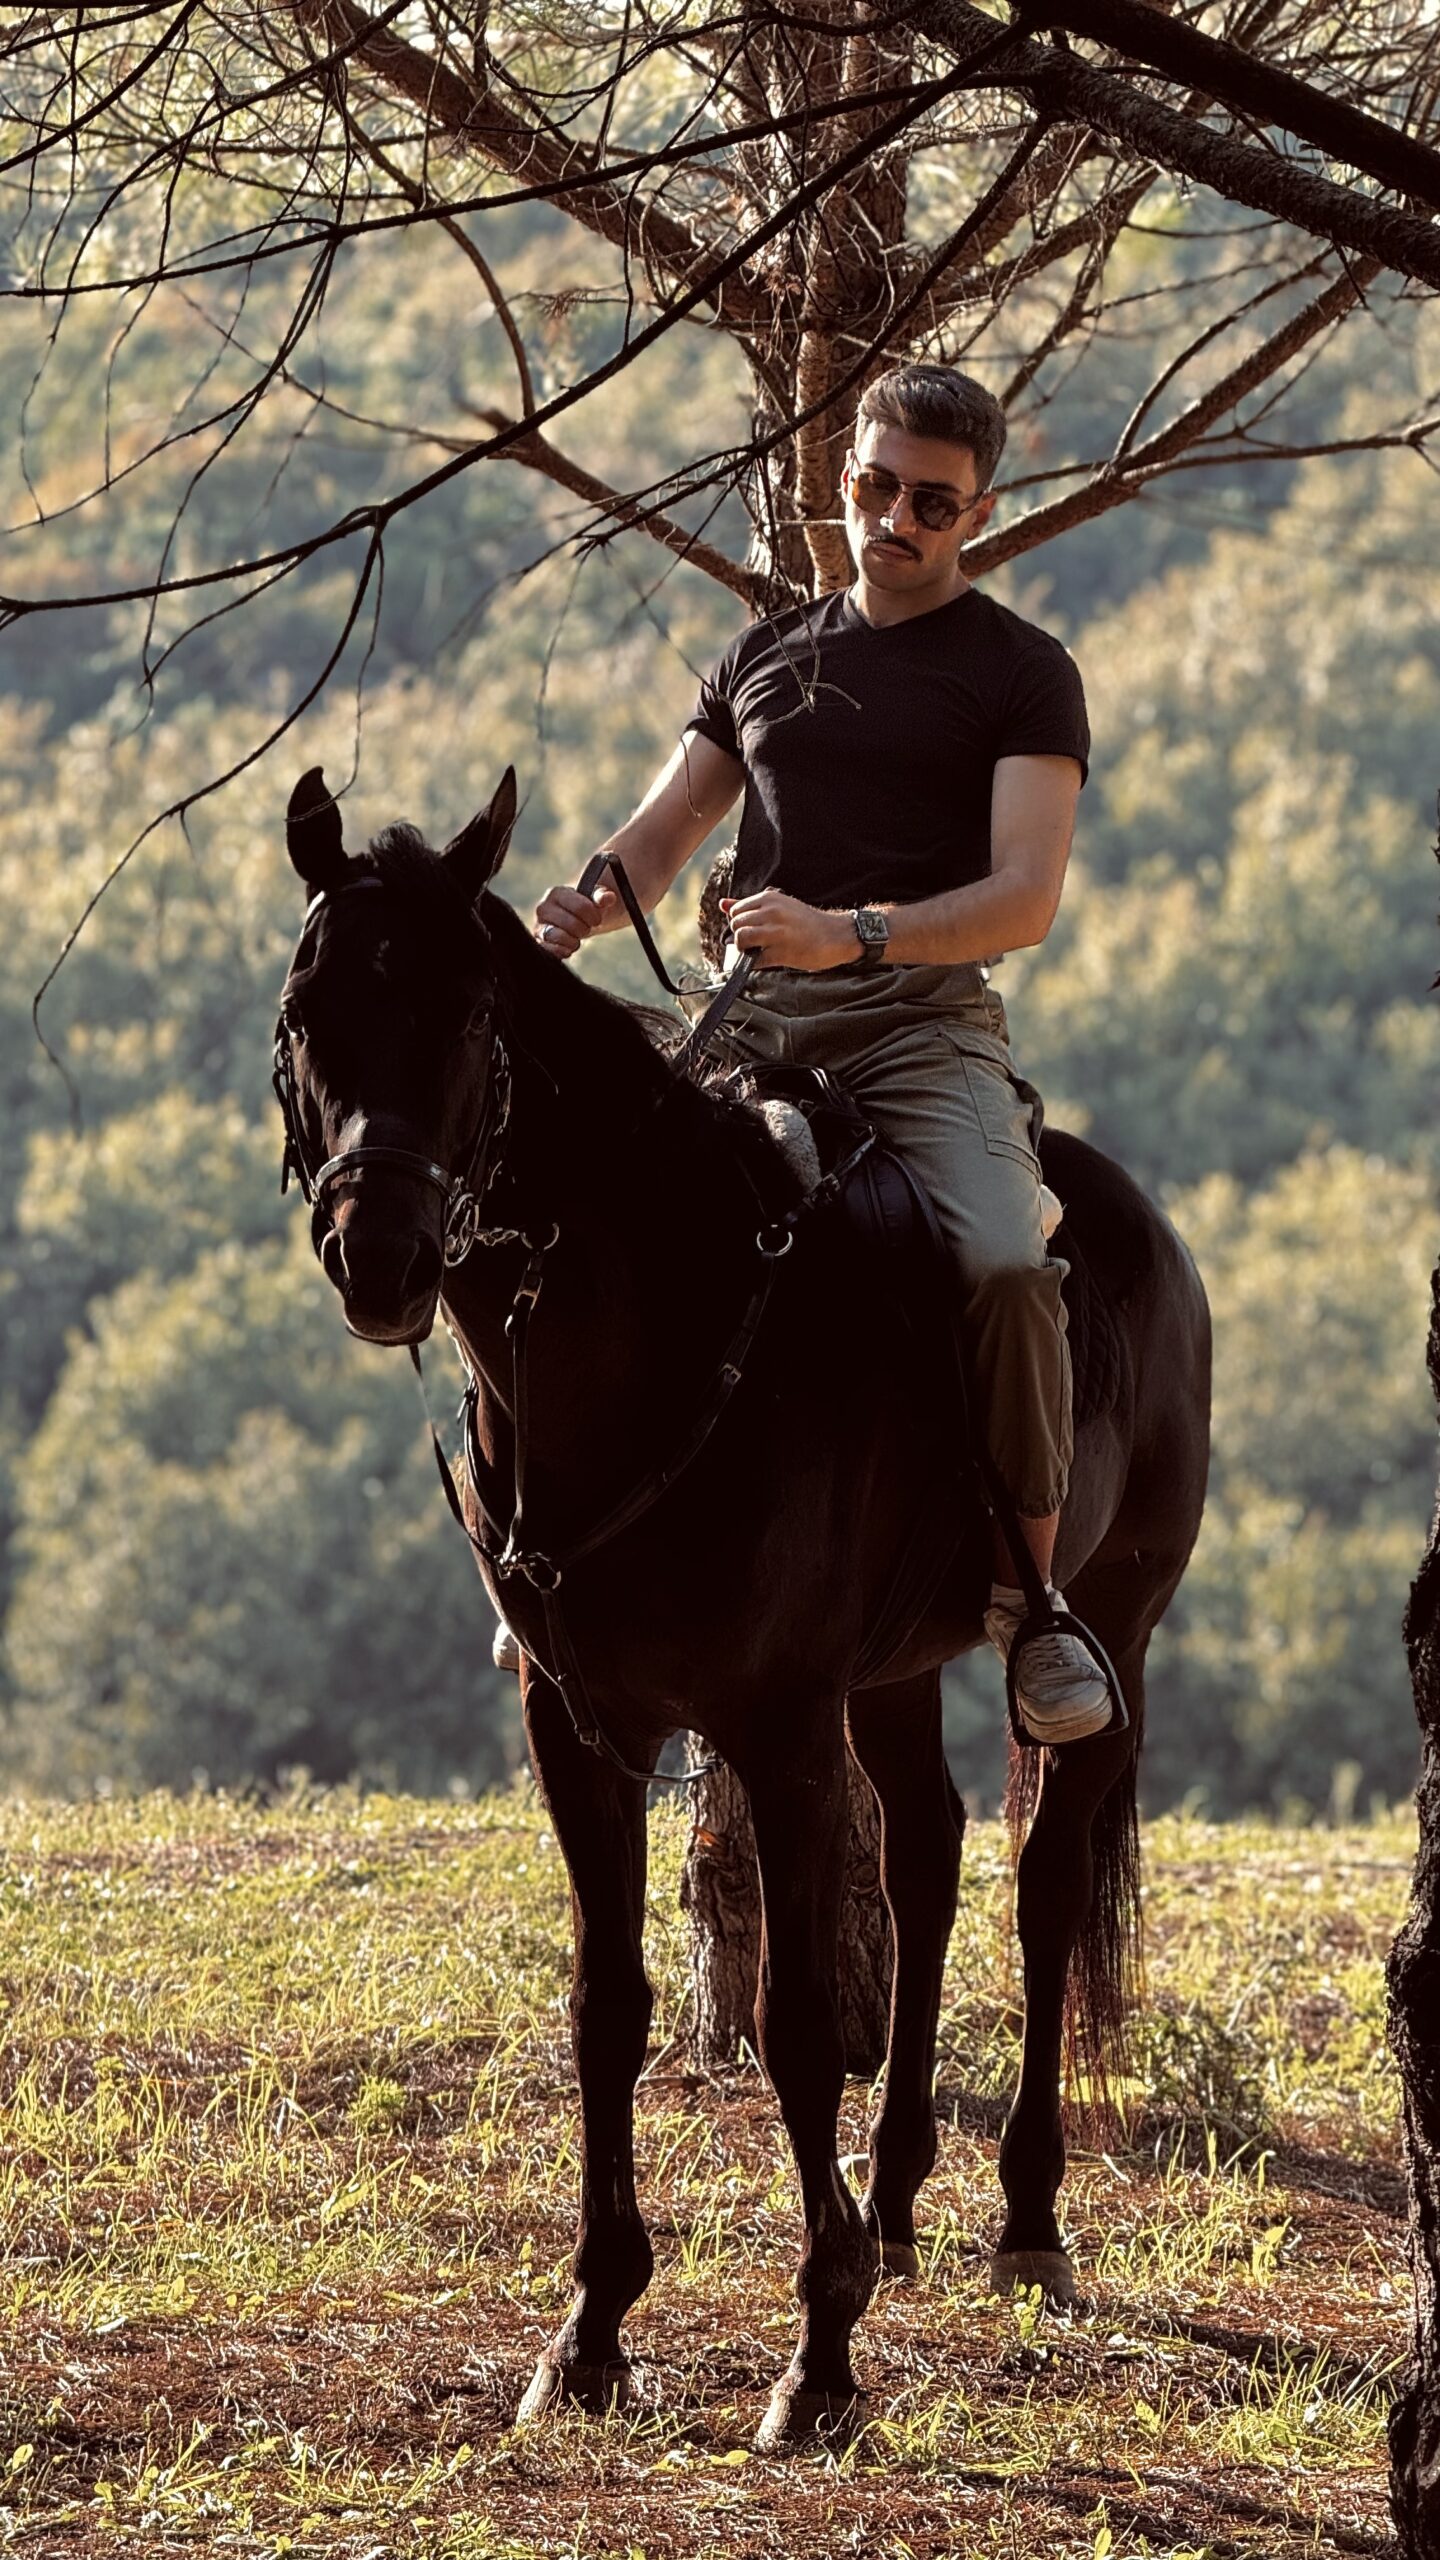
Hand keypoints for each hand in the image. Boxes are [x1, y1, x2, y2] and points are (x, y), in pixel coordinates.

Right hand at [534, 873, 619, 957]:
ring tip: (576, 939)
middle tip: (585, 928)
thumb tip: (608, 898)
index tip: (596, 919)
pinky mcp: (539, 943)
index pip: (581, 907)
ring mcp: (539, 926)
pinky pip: (547, 950)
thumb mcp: (594, 899)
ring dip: (573, 941)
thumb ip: (601, 896)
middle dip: (584, 929)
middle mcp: (543, 908)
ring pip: (558, 937)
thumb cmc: (584, 908)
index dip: (594, 916)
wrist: (574, 921)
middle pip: (572, 924)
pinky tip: (568, 949)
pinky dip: (561, 951)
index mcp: (557, 893)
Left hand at [723, 891, 857, 972]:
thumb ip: (749, 905)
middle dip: (741, 937)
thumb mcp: (779, 906)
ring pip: (741, 940)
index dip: (739, 923)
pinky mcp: (782, 952)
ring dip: (745, 950)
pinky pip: (756, 960)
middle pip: (736, 926)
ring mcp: (776, 933)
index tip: (751, 930)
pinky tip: (766, 960)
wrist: (836, 935)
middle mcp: (771, 912)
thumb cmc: (807, 922)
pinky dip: (755, 964)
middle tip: (756, 943)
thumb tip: (722, 904)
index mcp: (770, 898)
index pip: (736, 911)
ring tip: (758, 951)